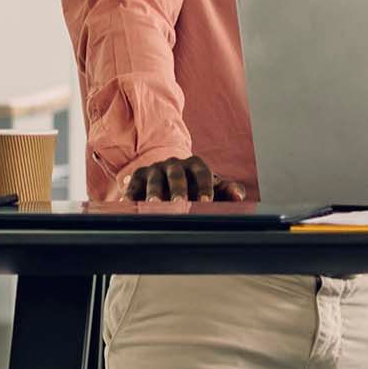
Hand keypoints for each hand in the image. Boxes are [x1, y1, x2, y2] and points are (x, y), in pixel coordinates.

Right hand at [125, 156, 248, 202]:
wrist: (169, 177)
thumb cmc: (195, 186)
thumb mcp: (212, 186)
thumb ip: (227, 190)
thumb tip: (239, 196)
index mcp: (196, 164)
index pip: (202, 172)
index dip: (205, 186)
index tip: (206, 201)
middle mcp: (174, 163)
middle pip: (177, 174)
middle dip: (178, 189)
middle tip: (179, 202)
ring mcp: (155, 168)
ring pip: (154, 179)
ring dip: (154, 192)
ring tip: (153, 205)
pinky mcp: (138, 175)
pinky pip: (134, 184)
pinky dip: (131, 193)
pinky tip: (128, 203)